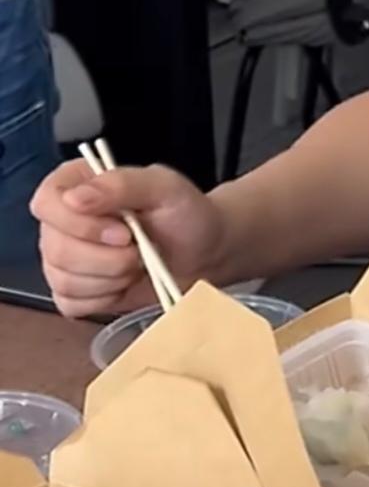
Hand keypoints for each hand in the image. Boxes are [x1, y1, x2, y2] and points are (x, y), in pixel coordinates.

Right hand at [31, 159, 225, 317]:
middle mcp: (63, 220)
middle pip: (55, 248)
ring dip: (109, 278)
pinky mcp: (74, 290)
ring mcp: (64, 257)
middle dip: (105, 258)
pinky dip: (103, 299)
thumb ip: (122, 184)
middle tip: (140, 251)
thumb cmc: (186, 214)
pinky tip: (125, 284)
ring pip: (62, 279)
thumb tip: (74, 198)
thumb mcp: (165, 187)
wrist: (202, 253)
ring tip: (138, 263)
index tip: (123, 233)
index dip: (80, 224)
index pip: (48, 202)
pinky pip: (70, 304)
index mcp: (77, 183)